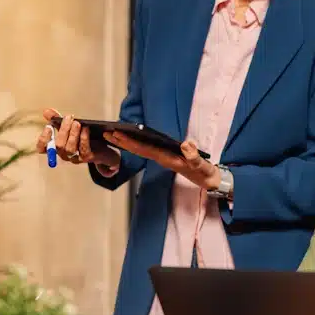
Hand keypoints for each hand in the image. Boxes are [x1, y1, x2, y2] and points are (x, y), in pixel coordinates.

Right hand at [35, 108, 120, 169]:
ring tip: (77, 123)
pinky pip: (83, 150)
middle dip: (63, 130)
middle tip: (68, 118)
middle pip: (58, 146)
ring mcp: (75, 158)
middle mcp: (63, 154)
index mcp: (56, 147)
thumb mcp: (69, 127)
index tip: (48, 127)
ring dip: (73, 134)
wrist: (101, 147)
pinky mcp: (86, 158)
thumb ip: (57, 120)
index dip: (43, 139)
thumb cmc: (81, 137)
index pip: (43, 148)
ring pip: (69, 149)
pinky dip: (84, 139)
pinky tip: (86, 129)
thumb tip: (46, 111)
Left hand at [104, 131, 219, 191]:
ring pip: (140, 150)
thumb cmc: (204, 172)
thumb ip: (194, 156)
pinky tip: (131, 139)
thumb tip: (186, 145)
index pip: (144, 149)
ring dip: (126, 143)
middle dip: (121, 142)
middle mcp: (161, 159)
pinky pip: (147, 150)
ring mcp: (162, 159)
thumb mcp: (202, 165)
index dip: (130, 142)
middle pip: (137, 150)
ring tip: (112, 135)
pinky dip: (137, 144)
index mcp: (166, 159)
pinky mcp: (166, 158)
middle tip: (105, 133)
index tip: (116, 134)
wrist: (209, 182)